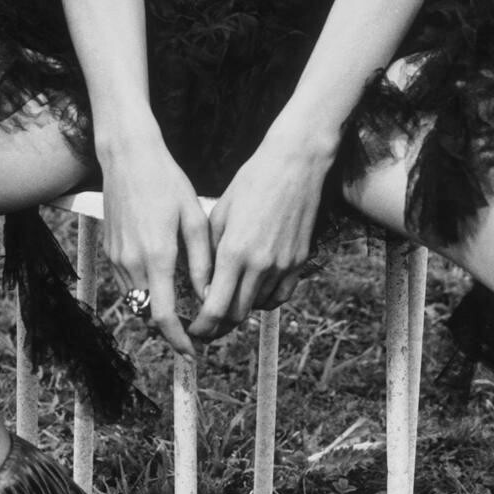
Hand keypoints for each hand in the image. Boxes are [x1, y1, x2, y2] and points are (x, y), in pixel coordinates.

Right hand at [98, 133, 211, 357]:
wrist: (127, 157)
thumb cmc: (167, 182)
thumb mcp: (193, 218)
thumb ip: (202, 261)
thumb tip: (209, 295)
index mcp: (157, 257)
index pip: (163, 316)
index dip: (178, 340)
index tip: (193, 352)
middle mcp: (131, 262)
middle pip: (147, 314)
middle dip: (170, 328)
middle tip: (195, 330)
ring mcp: (116, 257)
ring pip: (136, 300)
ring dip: (156, 309)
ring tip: (183, 306)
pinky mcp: (109, 249)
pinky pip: (126, 282)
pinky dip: (144, 290)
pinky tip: (163, 279)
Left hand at [187, 129, 331, 342]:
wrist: (296, 164)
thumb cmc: (253, 181)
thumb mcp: (221, 212)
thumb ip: (211, 251)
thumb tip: (204, 282)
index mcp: (234, 251)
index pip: (215, 308)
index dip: (202, 326)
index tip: (194, 330)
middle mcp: (260, 264)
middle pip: (236, 315)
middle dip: (218, 327)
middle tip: (206, 327)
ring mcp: (283, 265)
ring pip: (258, 307)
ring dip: (240, 312)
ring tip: (227, 307)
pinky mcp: (299, 261)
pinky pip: (280, 296)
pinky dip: (264, 301)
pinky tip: (253, 293)